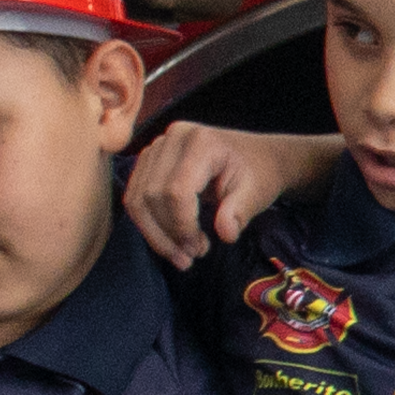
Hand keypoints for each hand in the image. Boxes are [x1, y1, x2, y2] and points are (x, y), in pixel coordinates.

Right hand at [121, 119, 333, 266]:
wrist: (258, 155)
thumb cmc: (259, 172)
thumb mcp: (257, 192)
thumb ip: (239, 212)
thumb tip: (225, 234)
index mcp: (200, 141)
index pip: (176, 191)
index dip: (182, 226)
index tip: (200, 250)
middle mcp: (172, 137)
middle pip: (151, 195)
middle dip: (167, 233)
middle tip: (192, 257)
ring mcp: (157, 146)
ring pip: (136, 197)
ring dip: (154, 233)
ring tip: (180, 255)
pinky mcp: (149, 159)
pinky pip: (135, 195)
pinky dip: (149, 223)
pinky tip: (170, 240)